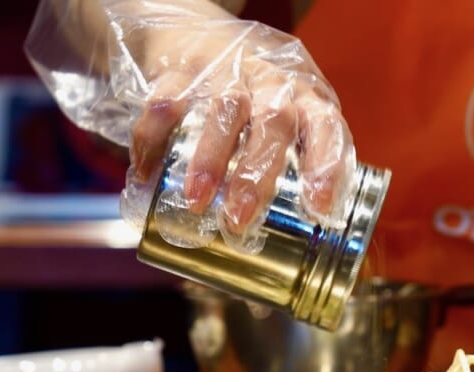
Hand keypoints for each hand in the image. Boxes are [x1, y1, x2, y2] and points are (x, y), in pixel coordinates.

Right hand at [107, 1, 354, 245]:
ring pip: (224, 109)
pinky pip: (166, 102)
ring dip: (210, 159)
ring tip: (196, 202)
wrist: (201, 32)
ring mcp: (228, 71)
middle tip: (239, 218)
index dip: (326, 165)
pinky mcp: (182, 69)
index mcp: (308, 98)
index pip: (326, 127)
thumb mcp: (294, 120)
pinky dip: (152, 141)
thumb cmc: (262, 98)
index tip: (318, 207)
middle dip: (257, 173)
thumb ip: (301, 166)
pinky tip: (146, 175)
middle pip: (274, 120)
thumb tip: (306, 238)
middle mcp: (273, 81)